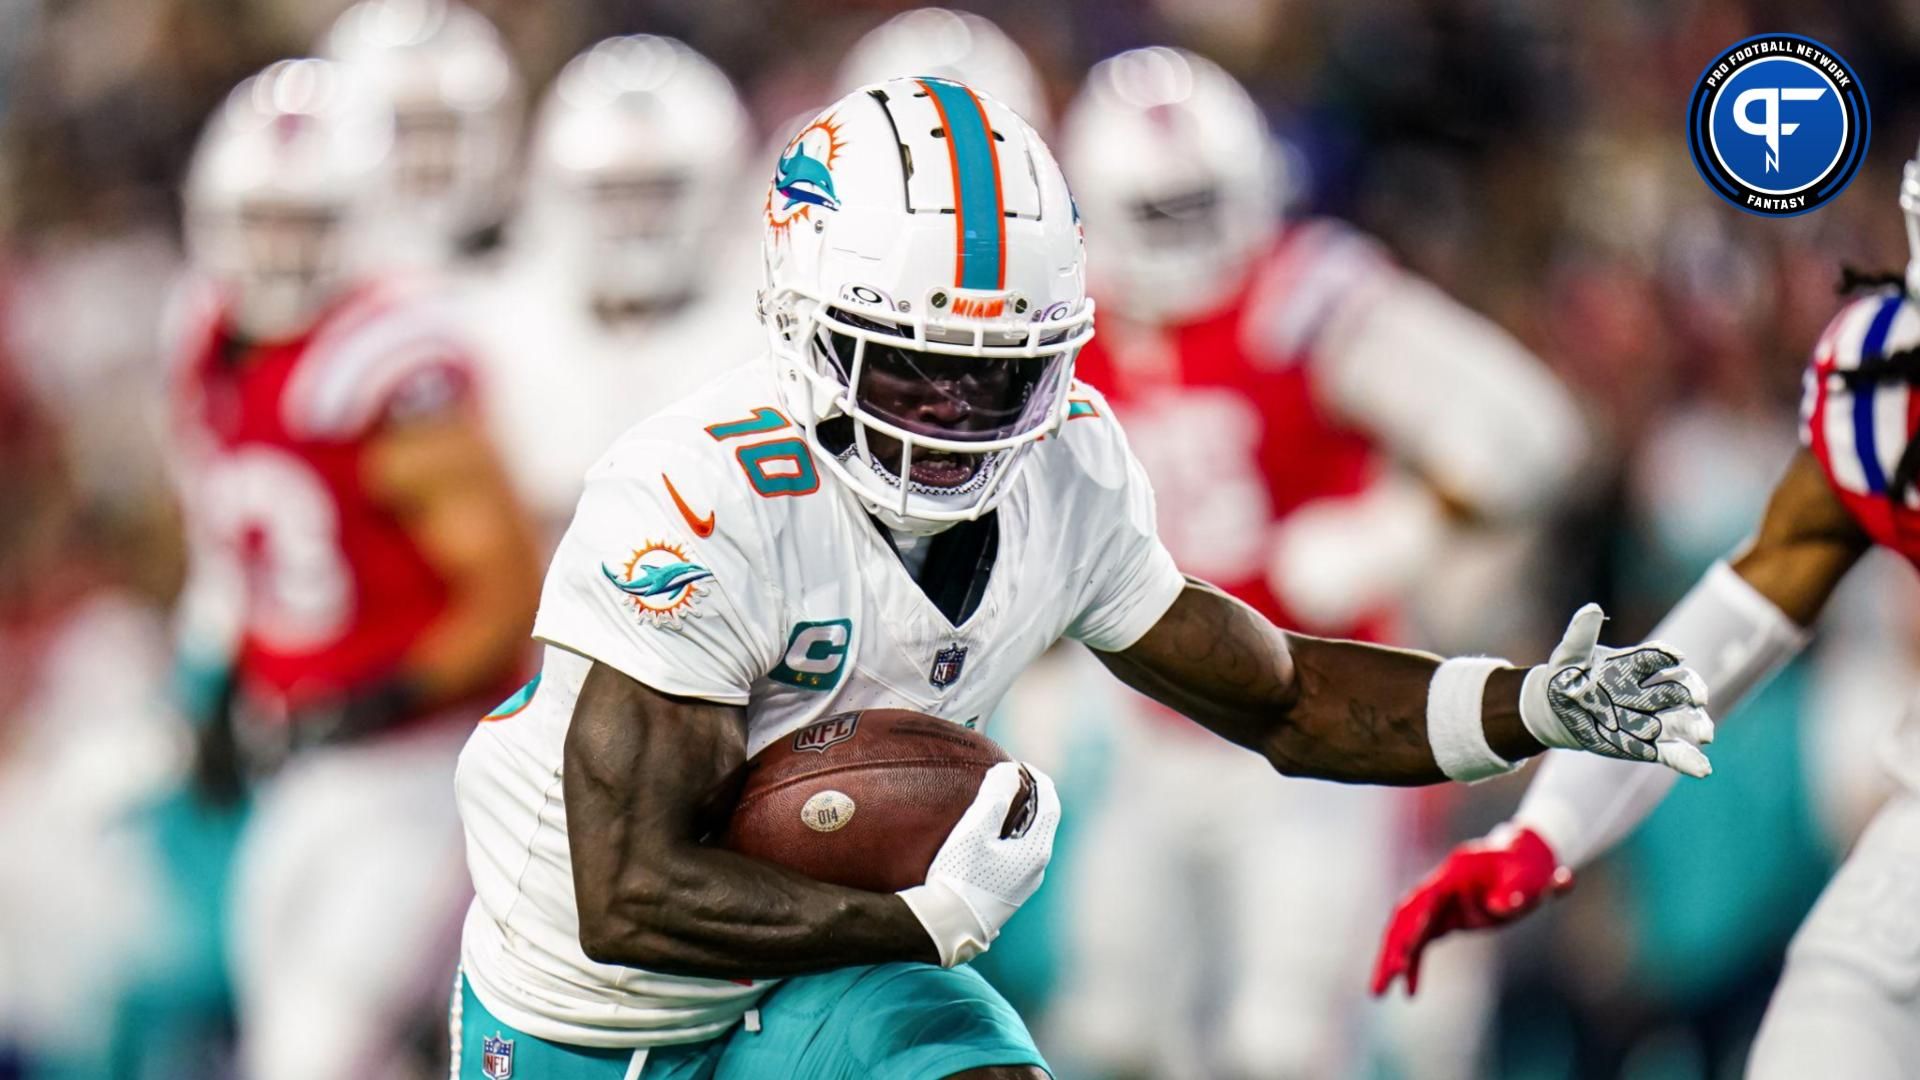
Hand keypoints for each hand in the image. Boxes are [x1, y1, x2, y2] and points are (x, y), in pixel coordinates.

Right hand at [897, 761, 1060, 966]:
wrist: (944, 926)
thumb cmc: (960, 876)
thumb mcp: (976, 829)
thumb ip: (996, 795)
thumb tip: (1010, 771)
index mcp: (1036, 852)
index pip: (1050, 805)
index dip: (1039, 780)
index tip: (1021, 765)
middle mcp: (1037, 871)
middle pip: (1041, 824)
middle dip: (1028, 798)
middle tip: (1007, 780)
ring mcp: (1023, 887)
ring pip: (1028, 842)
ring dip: (1018, 819)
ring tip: (998, 804)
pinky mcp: (1008, 897)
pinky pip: (1016, 858)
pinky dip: (1010, 838)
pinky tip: (989, 837)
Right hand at [1371, 826, 1569, 995]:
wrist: (1526, 859)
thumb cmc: (1529, 868)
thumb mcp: (1530, 878)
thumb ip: (1515, 892)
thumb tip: (1499, 908)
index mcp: (1455, 872)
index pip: (1426, 898)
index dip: (1415, 922)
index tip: (1406, 950)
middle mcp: (1439, 887)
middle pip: (1406, 917)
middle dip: (1392, 947)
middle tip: (1383, 977)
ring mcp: (1440, 904)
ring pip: (1407, 932)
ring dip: (1392, 959)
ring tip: (1377, 991)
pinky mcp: (1446, 919)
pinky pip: (1422, 944)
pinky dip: (1415, 965)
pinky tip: (1410, 992)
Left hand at [1521, 604, 1714, 776]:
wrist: (1556, 713)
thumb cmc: (1564, 679)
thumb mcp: (1568, 658)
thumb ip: (1580, 636)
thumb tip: (1591, 608)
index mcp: (1632, 665)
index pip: (1654, 657)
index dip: (1665, 655)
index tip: (1674, 656)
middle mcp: (1649, 690)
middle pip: (1678, 688)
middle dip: (1691, 692)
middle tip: (1698, 698)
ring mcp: (1651, 718)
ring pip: (1682, 720)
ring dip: (1696, 726)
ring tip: (1704, 735)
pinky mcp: (1646, 745)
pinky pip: (1671, 752)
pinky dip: (1687, 760)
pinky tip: (1703, 769)